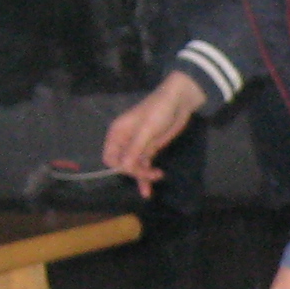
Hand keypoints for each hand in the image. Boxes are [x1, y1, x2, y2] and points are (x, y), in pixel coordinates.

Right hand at [102, 72, 205, 195]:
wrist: (179, 101)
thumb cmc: (158, 111)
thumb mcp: (146, 131)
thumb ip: (135, 149)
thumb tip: (124, 168)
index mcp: (117, 133)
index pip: (110, 158)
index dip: (120, 167)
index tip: (135, 169)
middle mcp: (125, 141)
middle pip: (123, 164)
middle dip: (135, 172)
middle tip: (151, 174)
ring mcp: (138, 146)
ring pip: (134, 166)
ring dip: (142, 176)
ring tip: (155, 181)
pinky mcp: (150, 148)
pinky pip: (144, 165)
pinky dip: (147, 175)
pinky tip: (150, 187)